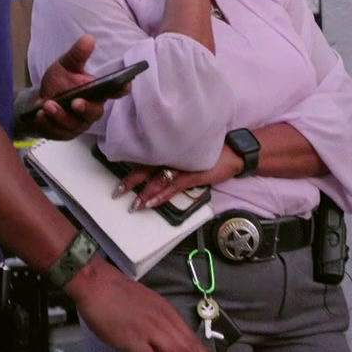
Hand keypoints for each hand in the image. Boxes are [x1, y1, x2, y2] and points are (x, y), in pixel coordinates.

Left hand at [25, 35, 114, 139]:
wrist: (39, 102)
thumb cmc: (59, 83)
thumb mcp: (65, 66)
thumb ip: (77, 55)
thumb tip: (89, 38)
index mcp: (97, 92)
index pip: (115, 91)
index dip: (122, 89)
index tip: (125, 84)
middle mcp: (92, 110)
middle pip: (95, 113)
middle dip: (85, 108)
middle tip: (75, 102)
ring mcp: (79, 124)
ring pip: (74, 124)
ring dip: (60, 116)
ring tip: (48, 105)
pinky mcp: (64, 134)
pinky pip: (58, 132)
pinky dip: (49, 124)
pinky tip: (40, 115)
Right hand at [65, 262, 220, 351]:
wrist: (96, 283)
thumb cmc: (116, 295)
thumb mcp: (146, 307)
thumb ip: (158, 326)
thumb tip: (165, 346)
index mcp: (168, 314)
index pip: (191, 340)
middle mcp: (163, 321)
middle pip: (188, 349)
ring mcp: (149, 329)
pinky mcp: (132, 336)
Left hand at [114, 147, 242, 209]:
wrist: (234, 153)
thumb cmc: (210, 151)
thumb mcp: (188, 149)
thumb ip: (172, 154)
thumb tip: (153, 165)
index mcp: (171, 147)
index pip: (146, 154)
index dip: (130, 164)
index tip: (117, 171)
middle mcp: (174, 154)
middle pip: (147, 166)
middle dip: (132, 181)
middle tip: (117, 192)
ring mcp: (184, 165)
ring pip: (159, 178)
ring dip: (145, 192)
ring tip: (134, 204)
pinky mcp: (194, 176)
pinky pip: (174, 186)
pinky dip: (162, 195)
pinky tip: (152, 203)